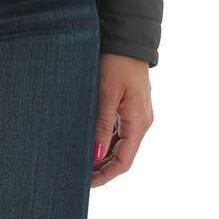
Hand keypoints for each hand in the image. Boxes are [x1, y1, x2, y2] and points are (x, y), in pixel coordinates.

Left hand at [91, 53, 153, 185]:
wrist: (127, 37)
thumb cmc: (117, 61)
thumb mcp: (106, 92)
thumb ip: (102, 124)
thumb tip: (96, 154)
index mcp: (138, 122)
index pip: (124, 161)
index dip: (106, 174)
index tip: (86, 181)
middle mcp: (140, 121)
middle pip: (122, 155)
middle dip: (102, 167)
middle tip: (78, 173)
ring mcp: (136, 113)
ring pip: (119, 143)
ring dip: (102, 153)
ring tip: (80, 158)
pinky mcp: (129, 104)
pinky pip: (118, 129)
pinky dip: (105, 138)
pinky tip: (89, 139)